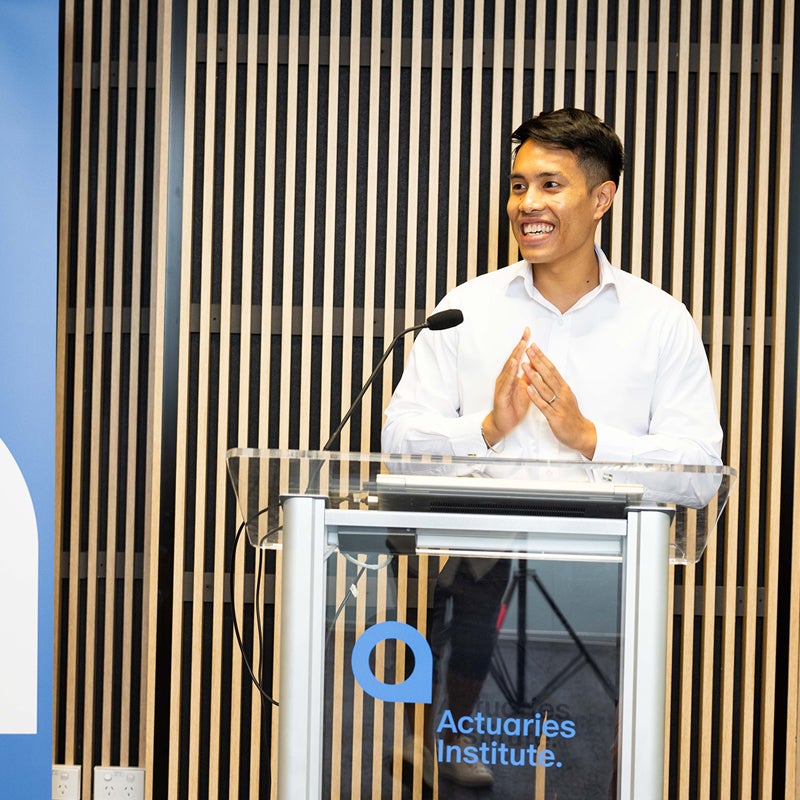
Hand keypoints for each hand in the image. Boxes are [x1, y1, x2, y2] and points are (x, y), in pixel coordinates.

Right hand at [481, 328, 533, 445]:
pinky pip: (507, 382)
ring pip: (509, 368)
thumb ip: (530, 376)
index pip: (519, 357)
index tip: (529, 332)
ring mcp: (502, 385)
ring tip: (522, 344)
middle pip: (513, 358)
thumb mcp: (525, 388)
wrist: (504, 423)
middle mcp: (506, 377)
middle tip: (526, 333)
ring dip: (515, 355)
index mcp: (512, 376)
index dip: (524, 344)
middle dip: (520, 345)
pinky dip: (511, 372)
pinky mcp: (501, 394)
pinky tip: (515, 364)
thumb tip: (536, 363)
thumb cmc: (513, 406)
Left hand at [522, 344, 596, 458]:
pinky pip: (543, 405)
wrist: (581, 433)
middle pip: (548, 374)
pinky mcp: (555, 416)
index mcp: (563, 388)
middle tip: (528, 350)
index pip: (552, 369)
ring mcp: (558, 404)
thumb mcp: (565, 396)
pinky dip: (536, 397)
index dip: (542, 357)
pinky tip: (528, 389)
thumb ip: (556, 385)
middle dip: (537, 361)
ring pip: (545, 388)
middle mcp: (562, 394)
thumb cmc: (571, 415)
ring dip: (534, 376)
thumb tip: (547, 372)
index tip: (534, 347)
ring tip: (524, 365)